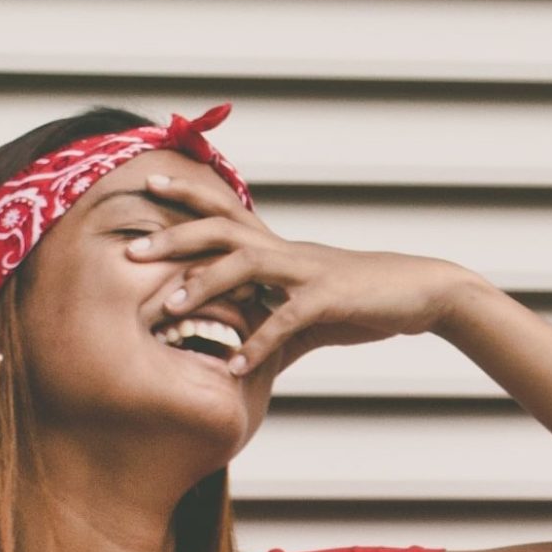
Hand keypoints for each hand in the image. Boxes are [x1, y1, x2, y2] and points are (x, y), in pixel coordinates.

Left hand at [125, 180, 481, 374]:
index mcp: (279, 247)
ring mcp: (307, 271)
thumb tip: (240, 357)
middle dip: (174, 237)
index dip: (187, 195)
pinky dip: (258, 344)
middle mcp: (286, 250)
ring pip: (245, 264)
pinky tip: (235, 368)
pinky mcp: (330, 299)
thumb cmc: (364, 300)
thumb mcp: (310, 310)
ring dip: (205, 285)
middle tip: (130, 251)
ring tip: (171, 310)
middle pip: (221, 228)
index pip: (224, 211)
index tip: (146, 183)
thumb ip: (272, 328)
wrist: (420, 293)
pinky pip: (286, 320)